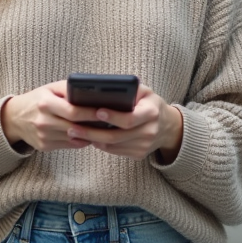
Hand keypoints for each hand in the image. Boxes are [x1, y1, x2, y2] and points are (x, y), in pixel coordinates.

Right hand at [1, 81, 98, 151]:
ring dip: (90, 134)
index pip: (73, 111)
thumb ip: (69, 89)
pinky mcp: (44, 146)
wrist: (15, 117)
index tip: (106, 112)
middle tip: (111, 122)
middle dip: (94, 125)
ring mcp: (43, 136)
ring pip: (74, 138)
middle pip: (75, 126)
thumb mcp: (51, 88)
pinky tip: (89, 135)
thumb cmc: (38, 99)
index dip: (90, 113)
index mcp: (45, 104)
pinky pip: (69, 145)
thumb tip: (92, 94)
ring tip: (103, 128)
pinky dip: (80, 140)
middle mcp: (43, 121)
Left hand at [66, 85, 183, 161]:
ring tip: (76, 132)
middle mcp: (150, 131)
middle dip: (93, 132)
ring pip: (114, 146)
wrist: (168, 126)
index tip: (97, 112)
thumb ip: (129, 89)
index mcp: (152, 113)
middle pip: (117, 136)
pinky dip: (101, 145)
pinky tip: (89, 138)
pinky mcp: (139, 154)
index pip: (130, 119)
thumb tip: (104, 88)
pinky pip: (116, 151)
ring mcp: (145, 146)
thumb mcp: (145, 91)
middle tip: (73, 127)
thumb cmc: (150, 104)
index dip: (113, 117)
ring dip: (93, 140)